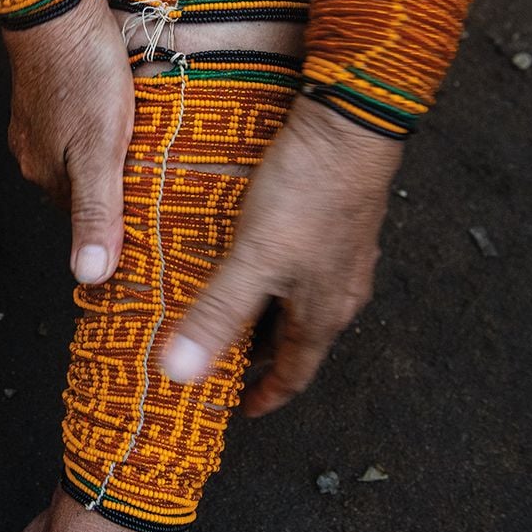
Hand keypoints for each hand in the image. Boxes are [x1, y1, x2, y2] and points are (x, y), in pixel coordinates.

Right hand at [2, 0, 134, 284]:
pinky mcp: (45, 94)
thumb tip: (88, 276)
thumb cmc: (83, 73)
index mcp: (48, 176)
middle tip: (157, 177)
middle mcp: (35, 155)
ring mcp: (36, 123)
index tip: (154, 215)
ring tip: (144, 143)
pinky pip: (75, 127)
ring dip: (109, 156)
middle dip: (115, 188)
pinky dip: (98, 128)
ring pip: (80, 157)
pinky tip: (119, 112)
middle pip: (83, 189)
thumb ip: (95, 211)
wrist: (55, 5)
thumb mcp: (100, 149)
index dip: (120, 219)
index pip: (88, 220)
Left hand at [160, 97, 403, 416]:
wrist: (350, 124)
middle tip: (214, 352)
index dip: (265, 395)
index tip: (239, 408)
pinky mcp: (332, 219)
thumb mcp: (254, 260)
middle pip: (293, 337)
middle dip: (254, 350)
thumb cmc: (310, 194)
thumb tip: (181, 372)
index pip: (295, 373)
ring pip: (295, 299)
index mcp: (323, 313)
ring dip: (260, 308)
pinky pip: (297, 263)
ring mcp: (340, 255)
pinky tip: (242, 250)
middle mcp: (339, 290)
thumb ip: (217, 314)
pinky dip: (267, 271)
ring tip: (218, 301)